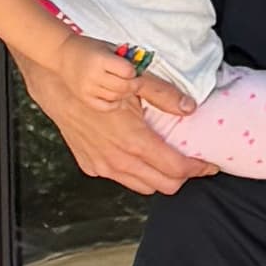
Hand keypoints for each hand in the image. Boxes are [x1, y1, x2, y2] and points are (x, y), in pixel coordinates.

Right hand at [25, 35, 207, 194]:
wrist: (55, 82)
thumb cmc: (94, 78)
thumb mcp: (134, 81)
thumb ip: (165, 96)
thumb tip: (190, 108)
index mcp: (134, 142)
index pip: (177, 169)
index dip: (198, 168)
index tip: (209, 163)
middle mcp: (118, 161)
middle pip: (164, 185)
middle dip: (183, 176)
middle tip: (193, 163)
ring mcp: (102, 166)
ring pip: (143, 187)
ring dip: (160, 177)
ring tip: (170, 161)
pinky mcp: (91, 166)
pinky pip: (122, 179)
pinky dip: (138, 174)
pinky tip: (142, 157)